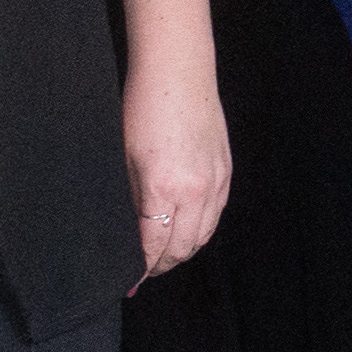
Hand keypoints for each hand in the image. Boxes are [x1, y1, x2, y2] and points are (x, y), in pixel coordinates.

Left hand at [124, 54, 230, 280]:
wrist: (178, 71)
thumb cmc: (143, 106)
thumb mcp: (125, 157)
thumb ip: (132, 198)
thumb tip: (132, 230)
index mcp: (164, 188)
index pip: (153, 244)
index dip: (141, 267)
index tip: (129, 280)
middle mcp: (196, 191)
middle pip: (182, 247)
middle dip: (162, 264)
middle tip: (143, 272)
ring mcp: (216, 181)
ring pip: (203, 235)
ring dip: (183, 250)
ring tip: (164, 256)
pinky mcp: (225, 171)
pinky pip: (216, 214)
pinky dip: (200, 229)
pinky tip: (187, 229)